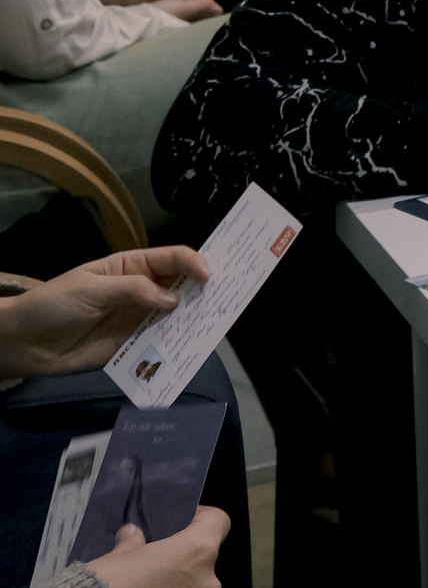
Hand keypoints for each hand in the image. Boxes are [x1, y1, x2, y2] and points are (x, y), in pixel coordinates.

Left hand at [0, 246, 209, 377]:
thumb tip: (173, 299)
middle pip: (180, 284)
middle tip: (227, 293)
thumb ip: (133, 290)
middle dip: (203, 286)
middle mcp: (141, 290)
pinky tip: (189, 344)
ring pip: (175, 313)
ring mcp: (138, 317)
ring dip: (193, 316)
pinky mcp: (132, 343)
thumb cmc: (53, 304)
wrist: (25, 342)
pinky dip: (176, 342)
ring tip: (214, 320)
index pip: (171, 258)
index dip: (194, 262)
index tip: (208, 276)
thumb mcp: (92, 288)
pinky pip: (160, 340)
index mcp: (130, 266)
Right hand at [88, 506, 228, 587]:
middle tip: (155, 556)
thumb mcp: (120, 556)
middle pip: (203, 554)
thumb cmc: (108, 584)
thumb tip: (134, 534)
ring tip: (148, 580)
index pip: (218, 521)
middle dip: (182, 554)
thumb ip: (135, 541)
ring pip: (194, 579)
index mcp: (198, 550)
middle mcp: (208, 577)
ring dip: (177, 578)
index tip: (182, 520)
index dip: (201, 517)